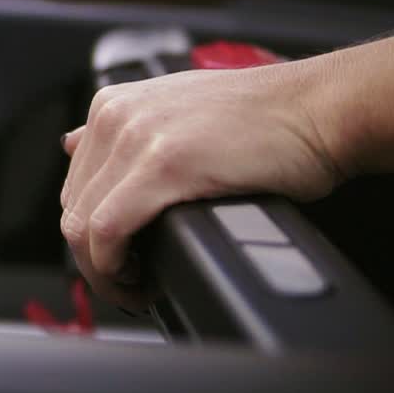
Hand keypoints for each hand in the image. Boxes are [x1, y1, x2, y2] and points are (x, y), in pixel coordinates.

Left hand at [60, 63, 343, 307]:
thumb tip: (73, 146)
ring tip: (138, 286)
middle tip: (131, 282)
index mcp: (113, 105)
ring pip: (83, 227)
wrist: (320, 107)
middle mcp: (116, 117)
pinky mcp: (164, 164)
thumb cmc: (266, 119)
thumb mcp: (176, 112)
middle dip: (95, 259)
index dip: (90, 236)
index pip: (73, 188)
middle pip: (73, 210)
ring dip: (104, 271)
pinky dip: (115, 267)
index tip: (118, 259)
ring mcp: (137, 138)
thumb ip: (125, 133)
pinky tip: (143, 279)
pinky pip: (109, 231)